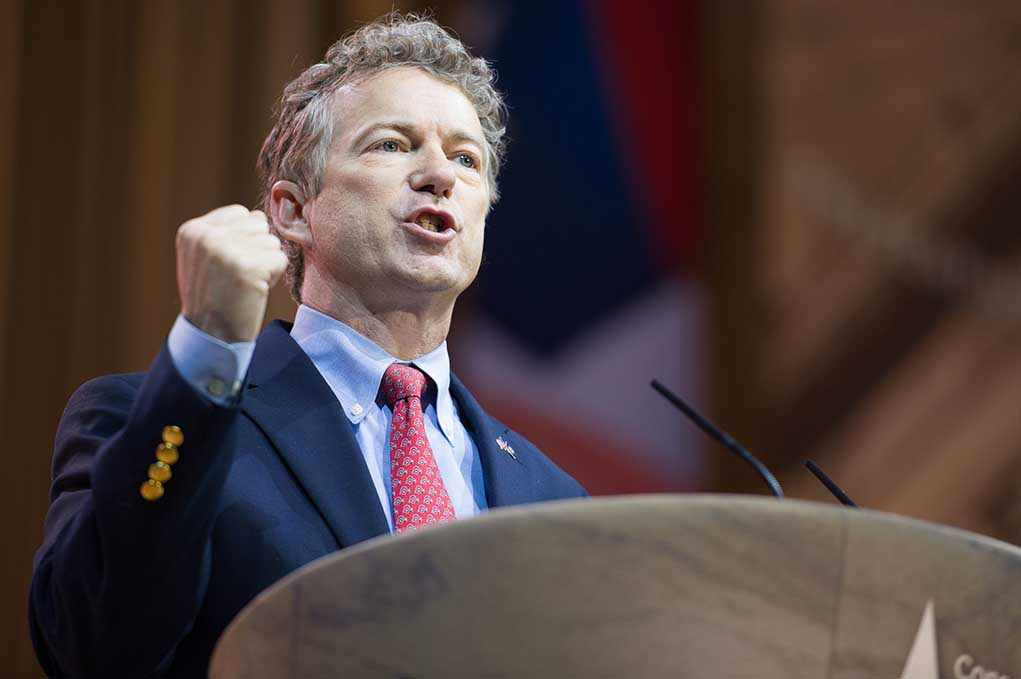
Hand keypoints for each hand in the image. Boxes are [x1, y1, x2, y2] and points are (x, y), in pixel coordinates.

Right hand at [176, 205, 287, 342]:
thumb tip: (260, 216)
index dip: (244, 239)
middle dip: (256, 249)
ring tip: (245, 283)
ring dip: (266, 264)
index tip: (230, 264)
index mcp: (193, 230)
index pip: (241, 213)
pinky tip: (255, 290)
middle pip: (259, 224)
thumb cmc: (214, 296)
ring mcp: (227, 251)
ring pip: (271, 242)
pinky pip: (280, 259)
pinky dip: (274, 276)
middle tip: (239, 276)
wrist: (211, 335)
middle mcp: (207, 237)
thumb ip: (224, 232)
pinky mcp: (249, 268)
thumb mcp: (204, 257)